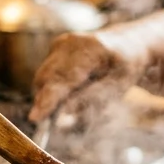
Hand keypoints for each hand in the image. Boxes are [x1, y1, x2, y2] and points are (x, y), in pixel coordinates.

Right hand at [28, 31, 143, 122]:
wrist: (127, 43)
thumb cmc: (125, 68)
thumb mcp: (118, 86)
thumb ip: (91, 98)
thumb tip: (64, 112)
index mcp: (93, 49)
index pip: (65, 78)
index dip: (48, 99)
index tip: (36, 117)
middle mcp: (72, 42)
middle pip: (48, 77)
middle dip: (45, 100)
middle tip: (44, 121)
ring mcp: (62, 43)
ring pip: (44, 76)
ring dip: (49, 95)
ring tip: (71, 99)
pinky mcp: (55, 47)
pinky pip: (47, 73)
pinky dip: (54, 86)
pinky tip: (73, 87)